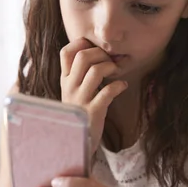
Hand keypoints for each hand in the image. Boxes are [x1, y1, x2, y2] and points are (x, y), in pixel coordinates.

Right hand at [60, 38, 127, 152]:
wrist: (76, 142)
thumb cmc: (80, 112)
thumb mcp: (73, 92)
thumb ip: (79, 75)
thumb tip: (96, 53)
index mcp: (64, 80)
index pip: (65, 52)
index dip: (81, 44)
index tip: (95, 49)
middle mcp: (69, 87)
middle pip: (83, 57)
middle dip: (101, 54)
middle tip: (110, 61)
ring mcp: (80, 99)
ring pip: (95, 71)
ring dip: (110, 67)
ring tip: (116, 72)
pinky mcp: (93, 111)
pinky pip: (108, 91)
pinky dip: (119, 85)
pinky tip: (123, 86)